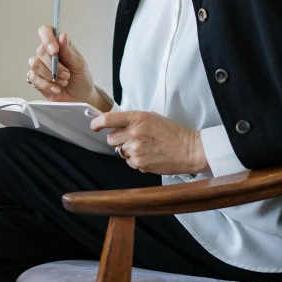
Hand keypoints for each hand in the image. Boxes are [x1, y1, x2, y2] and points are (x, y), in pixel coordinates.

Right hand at [27, 26, 111, 110]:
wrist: (80, 98)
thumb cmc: (81, 79)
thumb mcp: (79, 65)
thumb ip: (69, 51)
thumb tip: (62, 36)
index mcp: (59, 45)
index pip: (46, 31)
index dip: (47, 38)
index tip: (55, 50)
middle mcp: (48, 54)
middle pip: (40, 50)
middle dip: (54, 65)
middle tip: (67, 74)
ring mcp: (41, 66)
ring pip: (35, 64)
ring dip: (50, 75)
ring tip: (63, 82)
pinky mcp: (36, 79)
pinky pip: (33, 78)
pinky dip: (46, 84)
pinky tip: (56, 88)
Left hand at [90, 110, 207, 174]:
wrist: (188, 149)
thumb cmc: (172, 132)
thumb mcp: (152, 117)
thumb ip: (134, 120)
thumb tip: (118, 123)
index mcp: (138, 118)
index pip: (108, 119)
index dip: (97, 123)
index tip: (94, 125)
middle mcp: (134, 133)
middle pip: (111, 139)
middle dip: (118, 139)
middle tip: (131, 138)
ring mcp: (136, 150)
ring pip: (120, 151)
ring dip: (128, 150)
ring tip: (145, 147)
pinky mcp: (139, 164)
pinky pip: (129, 162)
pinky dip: (135, 160)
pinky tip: (148, 155)